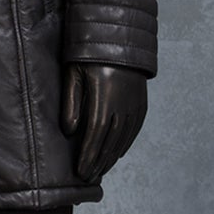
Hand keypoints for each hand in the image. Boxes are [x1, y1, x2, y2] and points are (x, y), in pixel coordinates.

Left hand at [60, 63, 147, 180]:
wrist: (119, 36)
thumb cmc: (88, 54)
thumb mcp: (74, 73)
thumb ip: (71, 103)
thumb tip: (71, 132)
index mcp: (105, 93)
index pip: (96, 133)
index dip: (89, 155)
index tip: (81, 171)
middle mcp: (124, 101)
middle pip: (111, 140)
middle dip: (99, 162)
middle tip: (88, 178)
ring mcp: (136, 102)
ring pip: (124, 137)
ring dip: (112, 157)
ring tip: (100, 171)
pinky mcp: (142, 101)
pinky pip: (135, 128)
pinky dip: (125, 144)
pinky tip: (117, 154)